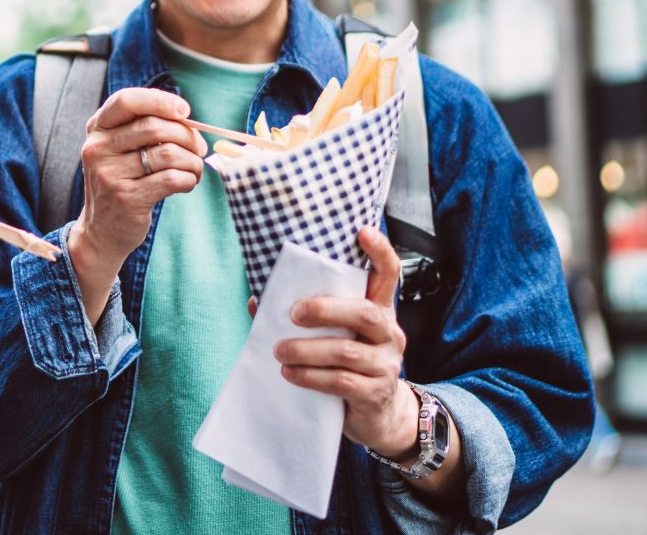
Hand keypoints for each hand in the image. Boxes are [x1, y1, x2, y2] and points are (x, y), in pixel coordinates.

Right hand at [66, 88, 204, 317]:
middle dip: (187, 136)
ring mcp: (109, 175)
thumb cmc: (121, 182)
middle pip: (154, 127)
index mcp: (97, 128)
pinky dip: (189, 179)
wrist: (101, 231)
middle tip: (199, 148)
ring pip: (168, 154)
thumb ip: (144, 128)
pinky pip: (171, 179)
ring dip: (192, 160)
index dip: (159, 100)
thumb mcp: (120, 149)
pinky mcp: (126, 199)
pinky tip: (187, 183)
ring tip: (195, 168)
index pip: (127, 101)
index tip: (185, 110)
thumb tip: (187, 119)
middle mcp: (98, 148)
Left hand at [272, 227, 419, 459]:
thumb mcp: (338, 336)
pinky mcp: (376, 393)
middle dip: (325, 309)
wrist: (379, 416)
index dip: (379, 250)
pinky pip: (342, 382)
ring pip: (347, 351)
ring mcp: (386, 364)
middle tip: (293, 314)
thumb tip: (257, 300)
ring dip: (308, 350)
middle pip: (364, 312)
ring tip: (280, 351)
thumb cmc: (350, 365)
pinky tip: (290, 374)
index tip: (362, 230)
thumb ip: (308, 317)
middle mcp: (389, 333)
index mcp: (380, 310)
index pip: (388, 273)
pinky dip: (312, 377)